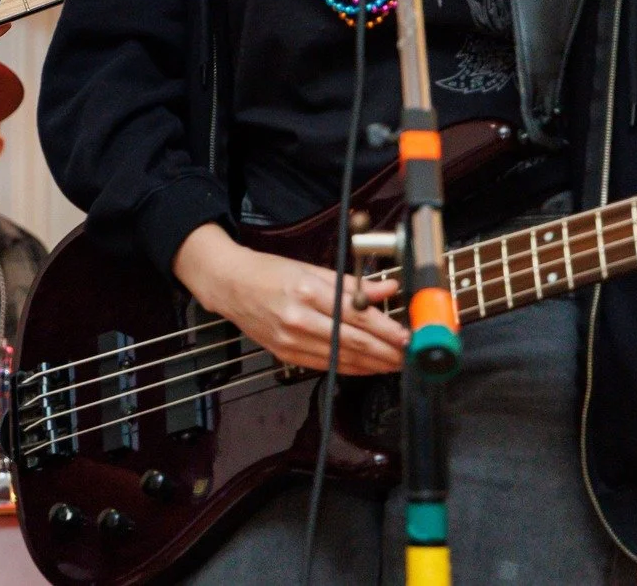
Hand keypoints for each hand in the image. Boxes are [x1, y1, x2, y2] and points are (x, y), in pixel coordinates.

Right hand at [172, 224, 407, 374]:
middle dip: (386, 352)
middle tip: (408, 355)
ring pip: (342, 358)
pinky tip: (367, 367)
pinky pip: (326, 365)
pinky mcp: (285, 354)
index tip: (406, 335)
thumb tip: (388, 288)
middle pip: (353, 341)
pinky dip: (350, 368)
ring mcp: (290, 340)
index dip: (386, 329)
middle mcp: (299, 318)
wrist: (229, 284)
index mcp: (308, 291)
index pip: (357, 315)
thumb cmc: (269, 272)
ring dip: (373, 364)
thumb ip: (352, 284)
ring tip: (394, 363)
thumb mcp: (312, 269)